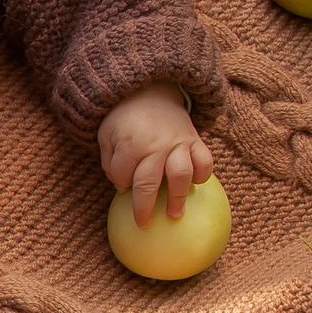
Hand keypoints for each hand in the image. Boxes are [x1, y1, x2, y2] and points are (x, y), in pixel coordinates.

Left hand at [97, 82, 214, 229]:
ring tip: (176, 215)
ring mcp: (177, 143)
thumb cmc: (125, 117)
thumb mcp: (107, 133)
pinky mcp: (194, 139)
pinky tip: (197, 183)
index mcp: (130, 143)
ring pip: (181, 174)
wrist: (150, 88)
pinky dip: (203, 173)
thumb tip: (122, 187)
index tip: (122, 187)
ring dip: (178, 197)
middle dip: (145, 208)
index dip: (120, 183)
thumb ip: (110, 160)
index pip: (122, 175)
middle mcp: (155, 145)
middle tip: (144, 224)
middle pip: (149, 184)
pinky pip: (204, 159)